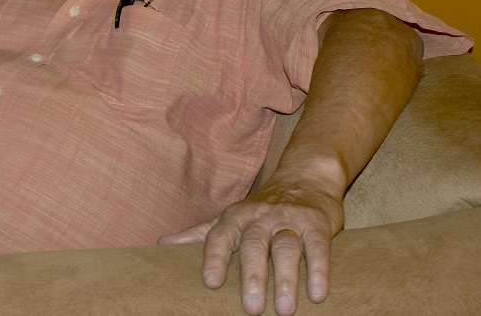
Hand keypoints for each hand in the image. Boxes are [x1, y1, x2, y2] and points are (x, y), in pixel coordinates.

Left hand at [159, 177, 343, 315]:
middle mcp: (260, 217)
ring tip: (284, 310)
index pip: (221, 236)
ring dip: (286, 280)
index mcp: (235, 217)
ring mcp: (289, 219)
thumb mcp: (230, 217)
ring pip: (286, 249)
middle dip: (252, 278)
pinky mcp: (317, 223)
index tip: (212, 282)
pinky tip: (318, 294)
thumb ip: (201, 233)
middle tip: (252, 309)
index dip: (216, 258)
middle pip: (254, 247)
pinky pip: (318, 247)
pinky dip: (319, 270)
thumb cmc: (261, 208)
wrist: (305, 178)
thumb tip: (161, 244)